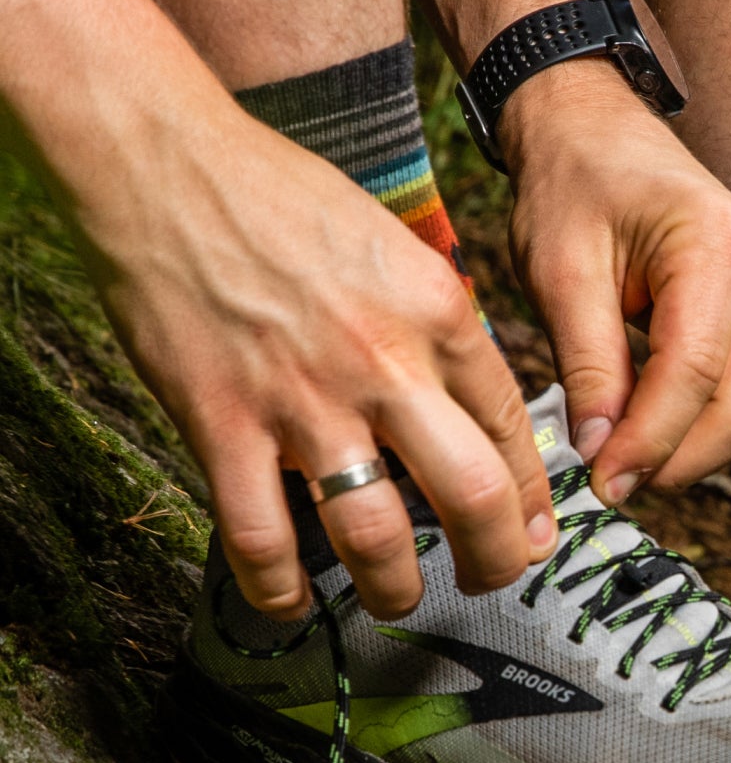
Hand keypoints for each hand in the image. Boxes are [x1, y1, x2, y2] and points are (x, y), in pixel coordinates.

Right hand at [74, 104, 556, 621]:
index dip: (531, 503)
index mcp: (440, 313)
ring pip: (375, 536)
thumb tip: (477, 417)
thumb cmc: (287, 203)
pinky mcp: (222, 422)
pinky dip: (278, 589)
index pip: (512, 433)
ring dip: (394, 589)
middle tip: (488, 580)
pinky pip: (260, 538)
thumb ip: (442, 334)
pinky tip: (290, 602)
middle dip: (495, 561)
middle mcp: (384, 363)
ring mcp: (303, 399)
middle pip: (473, 497)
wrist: (167, 160)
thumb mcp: (399, 250)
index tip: (531, 536)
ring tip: (396, 597)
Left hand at [502, 61, 730, 503]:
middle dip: (680, 459)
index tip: (600, 483)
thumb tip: (601, 454)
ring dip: (691, 449)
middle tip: (611, 483)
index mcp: (717, 244)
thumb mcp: (559, 272)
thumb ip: (586, 365)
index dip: (650, 441)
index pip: (696, 372)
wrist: (590, 127)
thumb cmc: (569, 184)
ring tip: (621, 460)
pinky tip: (644, 431)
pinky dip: (698, 425)